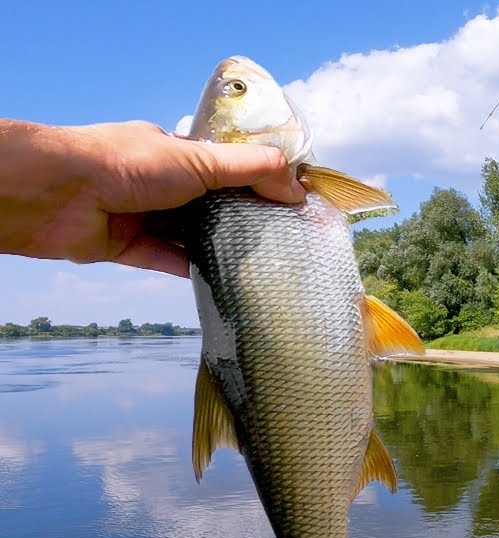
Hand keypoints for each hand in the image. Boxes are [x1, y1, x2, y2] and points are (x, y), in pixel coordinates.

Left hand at [0, 119, 304, 276]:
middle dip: (242, 217)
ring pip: (190, 234)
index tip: (291, 201)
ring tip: (262, 262)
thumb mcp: (199, 159)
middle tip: (283, 237)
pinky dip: (192, 269)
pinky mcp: (127, 247)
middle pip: (210, 203)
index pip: (224, 166)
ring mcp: (141, 215)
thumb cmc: (125, 163)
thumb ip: (249, 170)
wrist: (56, 193)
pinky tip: (224, 280)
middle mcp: (156, 182)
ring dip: (220, 245)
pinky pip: (167, 260)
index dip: (257, 181)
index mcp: (171, 152)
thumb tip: (297, 183)